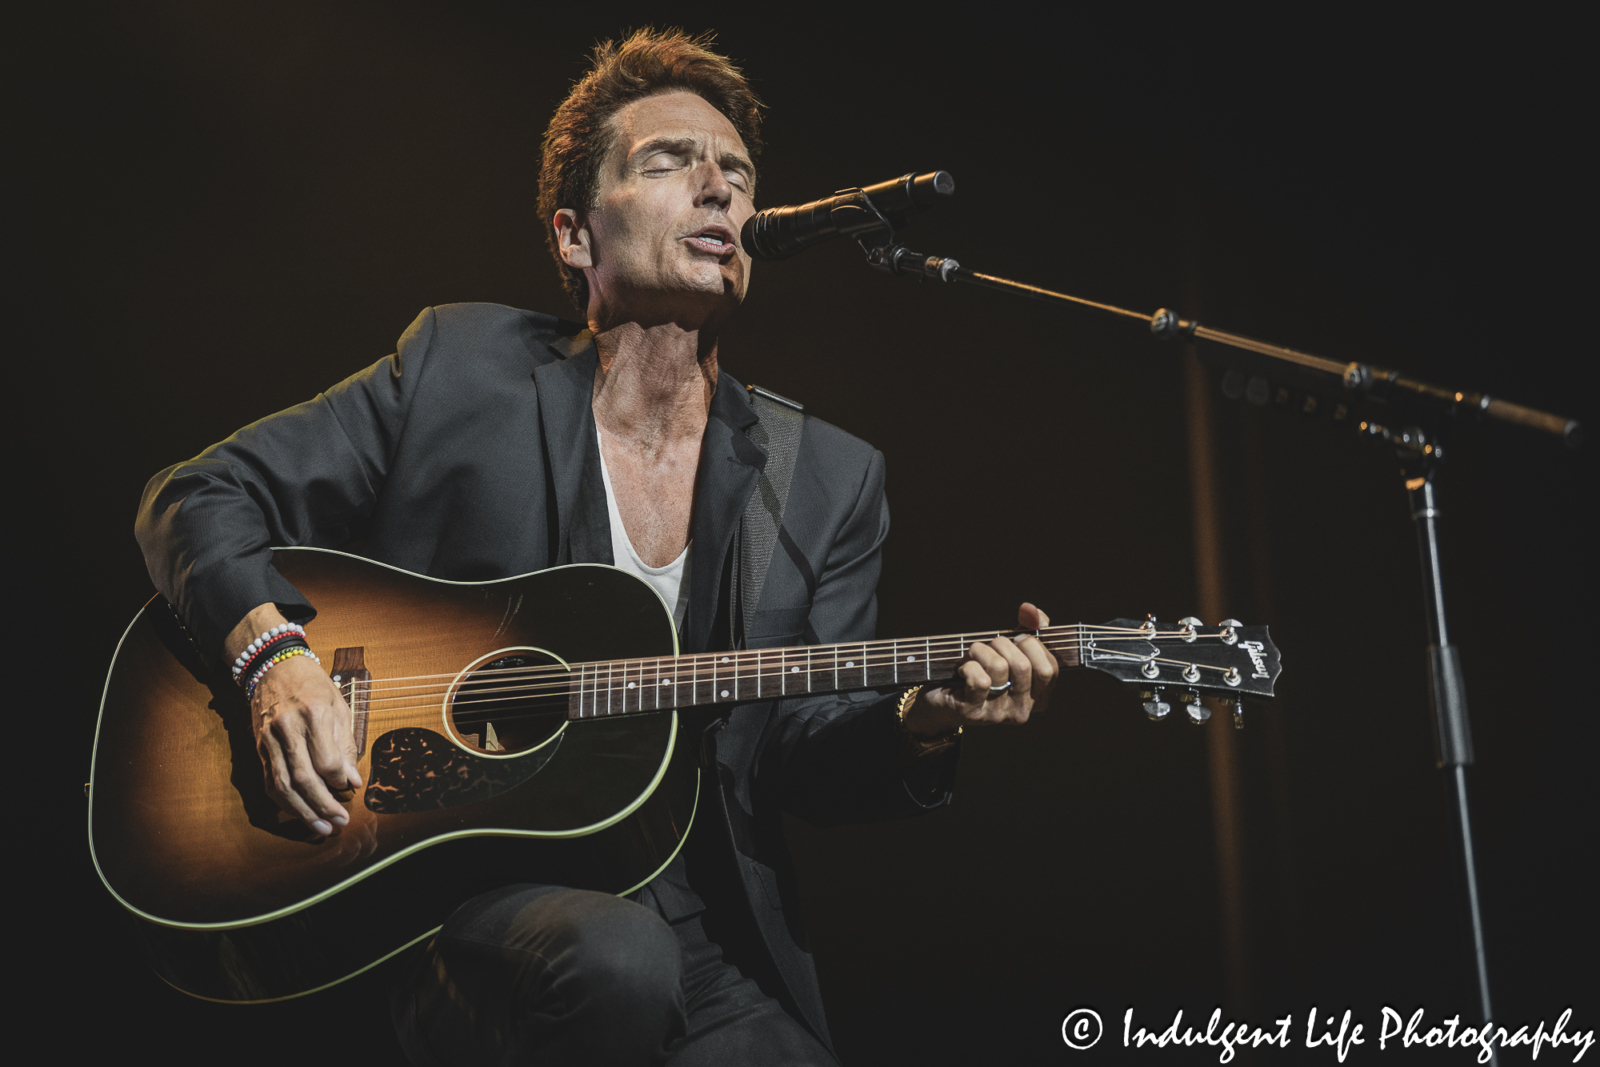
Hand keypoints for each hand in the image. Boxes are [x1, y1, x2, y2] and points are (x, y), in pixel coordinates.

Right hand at [251, 653, 361, 835]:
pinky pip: (270, 781)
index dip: (340, 781)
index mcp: (313, 714)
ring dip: (303, 812)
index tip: (352, 789)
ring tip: (322, 828)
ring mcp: (269, 740)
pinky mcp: (259, 748)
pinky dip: (285, 801)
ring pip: (283, 786)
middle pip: (303, 779)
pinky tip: (300, 813)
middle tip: (339, 823)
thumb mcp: (339, 707)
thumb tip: (352, 781)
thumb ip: (345, 745)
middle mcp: (287, 728)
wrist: (275, 667)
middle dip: (323, 806)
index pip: (326, 762)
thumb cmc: (314, 686)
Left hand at [901, 603, 1058, 735]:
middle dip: (1003, 644)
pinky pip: (979, 681)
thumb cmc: (983, 670)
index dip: (1034, 645)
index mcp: (1038, 699)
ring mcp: (998, 714)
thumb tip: (1030, 609)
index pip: (1048, 669)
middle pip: (1022, 666)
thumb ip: (1028, 628)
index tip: (1018, 638)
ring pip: (999, 668)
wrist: (944, 699)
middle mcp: (1022, 711)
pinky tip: (963, 669)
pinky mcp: (974, 712)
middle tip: (991, 645)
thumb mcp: (1010, 650)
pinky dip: (968, 665)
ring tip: (974, 653)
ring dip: (982, 651)